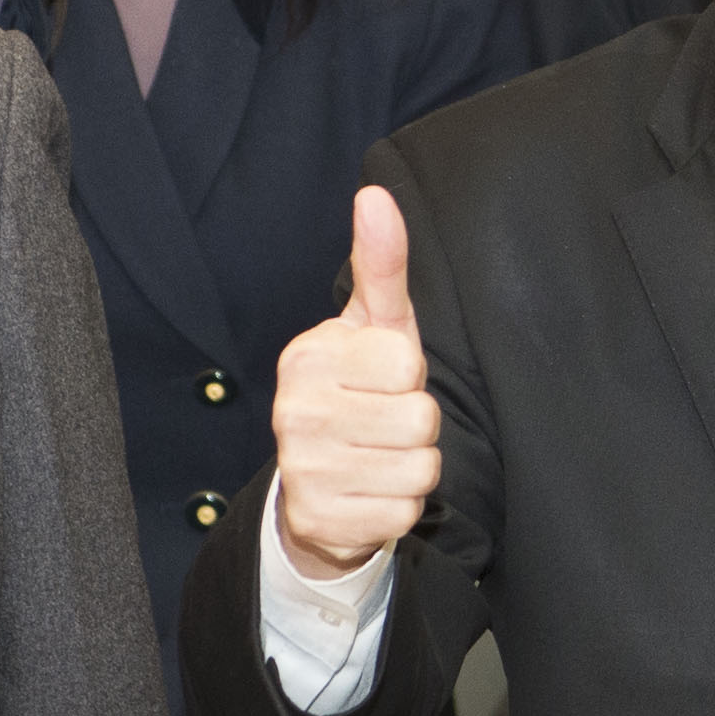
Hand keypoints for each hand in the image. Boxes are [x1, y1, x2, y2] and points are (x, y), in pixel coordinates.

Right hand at [271, 185, 437, 578]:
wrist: (317, 481)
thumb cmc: (360, 389)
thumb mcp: (375, 325)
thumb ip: (381, 263)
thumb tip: (375, 194)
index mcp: (308, 357)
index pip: (408, 366)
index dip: (409, 377)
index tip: (383, 380)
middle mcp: (294, 413)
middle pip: (419, 420)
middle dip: (416, 424)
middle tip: (384, 422)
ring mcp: (302, 470)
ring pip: (419, 470)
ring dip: (412, 467)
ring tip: (379, 455)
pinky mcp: (318, 521)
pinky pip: (403, 514)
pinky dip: (398, 506)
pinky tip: (370, 491)